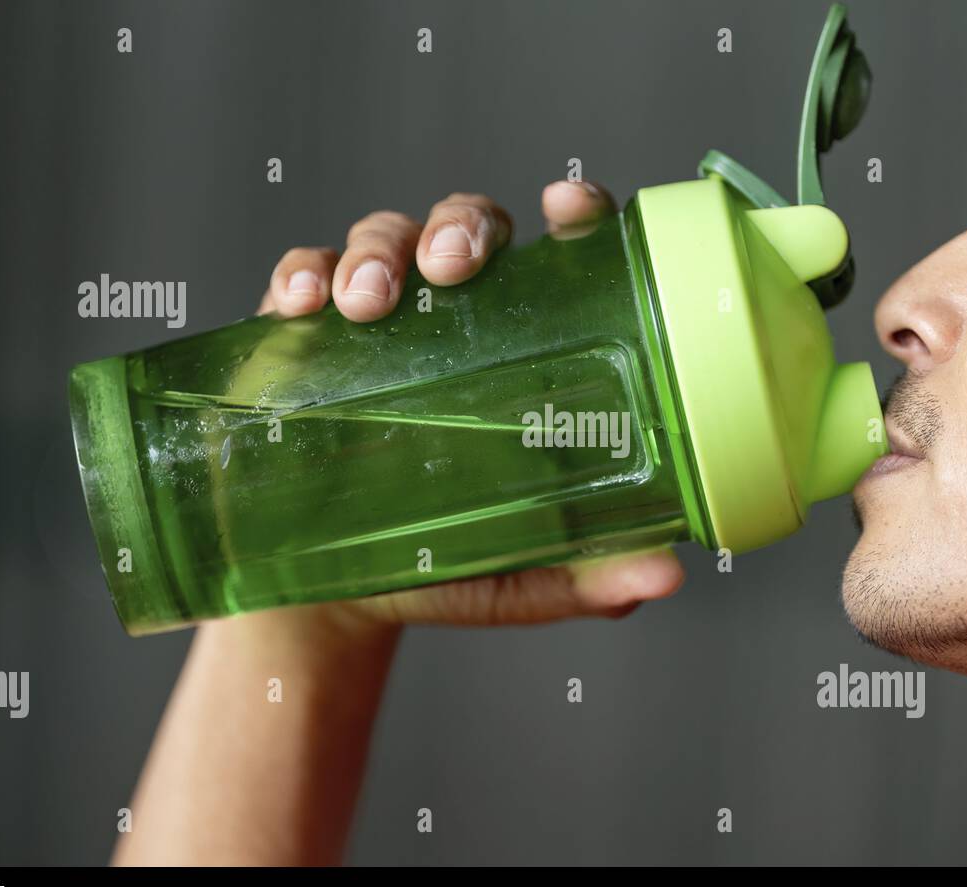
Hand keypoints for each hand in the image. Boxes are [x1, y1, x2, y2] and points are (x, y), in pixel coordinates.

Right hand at [254, 182, 684, 630]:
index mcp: (525, 352)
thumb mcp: (523, 575)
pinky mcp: (305, 338)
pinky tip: (303, 304)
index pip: (561, 256)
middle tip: (450, 268)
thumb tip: (665, 576)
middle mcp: (456, 319)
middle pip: (468, 225)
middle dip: (460, 227)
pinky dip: (301, 274)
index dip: (573, 215)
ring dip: (377, 252)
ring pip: (384, 237)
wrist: (334, 600)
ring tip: (366, 305)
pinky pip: (302, 275)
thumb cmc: (444, 566)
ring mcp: (379, 322)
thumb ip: (590, 572)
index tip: (566, 205)